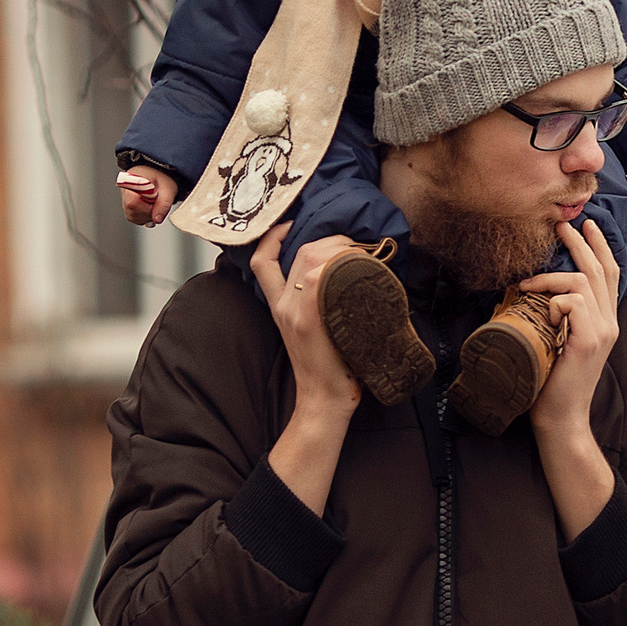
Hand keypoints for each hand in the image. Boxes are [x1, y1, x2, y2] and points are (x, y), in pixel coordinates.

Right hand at [118, 165, 175, 225]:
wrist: (157, 173)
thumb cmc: (161, 177)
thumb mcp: (168, 188)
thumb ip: (163, 204)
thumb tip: (157, 219)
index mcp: (130, 182)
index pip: (132, 204)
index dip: (148, 207)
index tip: (156, 200)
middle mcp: (123, 193)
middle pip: (133, 213)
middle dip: (150, 212)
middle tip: (157, 199)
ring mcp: (124, 202)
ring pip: (135, 218)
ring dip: (149, 214)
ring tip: (154, 201)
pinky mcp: (128, 209)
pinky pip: (137, 219)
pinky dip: (146, 215)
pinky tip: (150, 205)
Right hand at [250, 225, 361, 416]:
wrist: (323, 401)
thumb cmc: (328, 368)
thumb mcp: (313, 331)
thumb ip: (317, 305)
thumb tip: (344, 280)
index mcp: (279, 307)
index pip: (262, 262)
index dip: (273, 237)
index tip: (291, 224)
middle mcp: (283, 306)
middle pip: (300, 252)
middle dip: (331, 239)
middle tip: (356, 246)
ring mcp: (296, 312)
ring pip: (313, 259)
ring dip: (343, 249)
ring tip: (364, 256)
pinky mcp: (312, 321)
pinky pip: (321, 279)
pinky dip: (343, 266)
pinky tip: (361, 266)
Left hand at [521, 218, 621, 439]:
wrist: (561, 417)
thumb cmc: (551, 383)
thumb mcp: (558, 342)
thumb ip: (560, 319)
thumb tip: (537, 292)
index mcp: (605, 322)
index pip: (609, 275)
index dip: (599, 248)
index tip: (586, 227)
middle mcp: (610, 323)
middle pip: (600, 270)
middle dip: (580, 243)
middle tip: (562, 225)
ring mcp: (602, 331)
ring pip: (582, 281)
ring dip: (552, 276)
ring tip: (528, 282)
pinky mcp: (589, 340)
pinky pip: (573, 302)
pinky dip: (553, 301)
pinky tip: (542, 315)